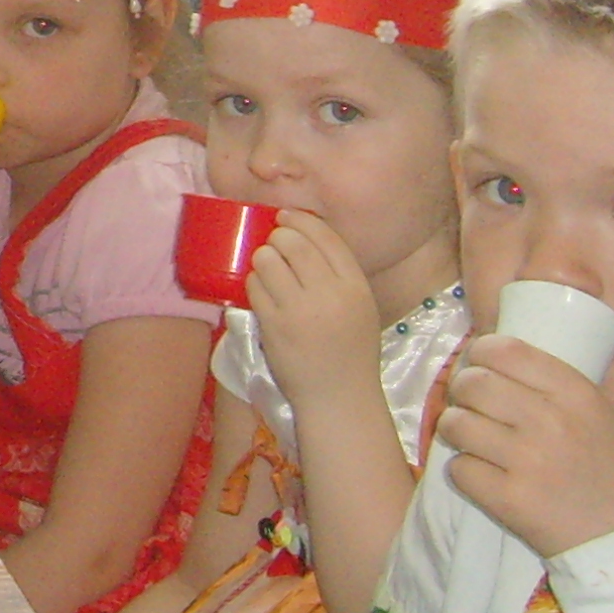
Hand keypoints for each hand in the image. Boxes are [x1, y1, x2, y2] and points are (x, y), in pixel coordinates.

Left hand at [241, 210, 383, 410]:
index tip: (285, 216)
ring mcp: (299, 309)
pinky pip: (253, 286)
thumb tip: (304, 238)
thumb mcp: (360, 307)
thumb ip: (339, 275)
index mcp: (356, 286)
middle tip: (273, 247)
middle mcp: (330, 293)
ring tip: (267, 271)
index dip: (301, 221)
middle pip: (292, 242)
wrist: (338, 396)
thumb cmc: (350, 351)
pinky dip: (253, 284)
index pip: (326, 238)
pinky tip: (261, 292)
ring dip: (262, 260)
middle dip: (277, 238)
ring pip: (267, 260)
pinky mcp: (274, 324)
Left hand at [441, 333, 613, 558]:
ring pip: (456, 423)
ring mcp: (528, 460)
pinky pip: (459, 468)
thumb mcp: (605, 419)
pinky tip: (486, 479)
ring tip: (476, 444)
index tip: (479, 367)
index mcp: (578, 395)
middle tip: (473, 410)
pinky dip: (466, 473)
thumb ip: (556, 391)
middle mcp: (551, 420)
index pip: (505, 350)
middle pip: (472, 383)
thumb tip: (496, 365)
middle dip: (463, 395)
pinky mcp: (509, 498)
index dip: (480, 355)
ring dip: (458, 433)